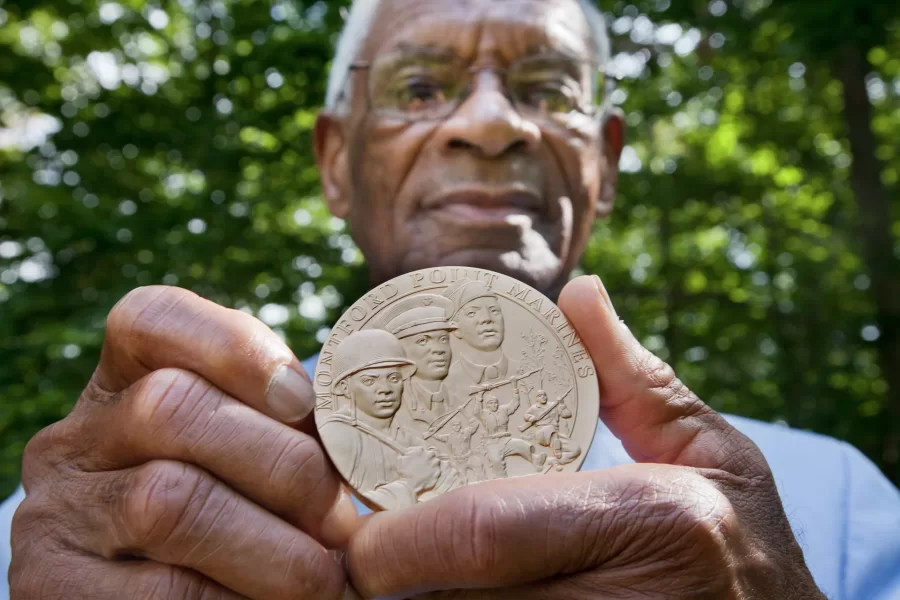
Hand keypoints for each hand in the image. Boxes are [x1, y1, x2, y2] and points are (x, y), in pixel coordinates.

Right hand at [11, 286, 359, 598]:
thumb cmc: (229, 524)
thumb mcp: (241, 459)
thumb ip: (277, 433)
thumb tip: (355, 437)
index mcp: (121, 387)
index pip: (150, 319)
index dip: (233, 345)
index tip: (303, 399)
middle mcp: (75, 441)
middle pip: (170, 406)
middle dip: (282, 465)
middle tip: (339, 522)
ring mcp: (57, 515)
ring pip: (169, 499)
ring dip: (273, 546)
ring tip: (325, 578)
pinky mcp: (53, 591)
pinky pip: (161, 591)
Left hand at [345, 276, 823, 598]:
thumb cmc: (740, 544)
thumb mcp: (704, 449)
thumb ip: (632, 376)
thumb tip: (576, 292)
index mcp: (651, 518)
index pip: (485, 534)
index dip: (401, 541)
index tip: (360, 534)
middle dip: (392, 583)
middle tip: (359, 551)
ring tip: (395, 577)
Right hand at [398, 447, 439, 492]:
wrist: (409, 484)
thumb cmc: (403, 472)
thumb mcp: (400, 460)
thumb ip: (403, 454)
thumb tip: (403, 452)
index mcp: (420, 450)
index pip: (421, 449)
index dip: (419, 454)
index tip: (417, 458)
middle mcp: (429, 455)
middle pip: (431, 453)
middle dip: (428, 457)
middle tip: (424, 463)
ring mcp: (434, 464)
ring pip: (436, 461)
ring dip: (433, 464)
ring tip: (428, 469)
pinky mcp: (437, 472)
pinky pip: (438, 470)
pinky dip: (435, 472)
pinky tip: (430, 475)